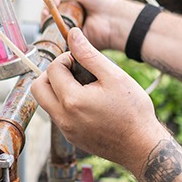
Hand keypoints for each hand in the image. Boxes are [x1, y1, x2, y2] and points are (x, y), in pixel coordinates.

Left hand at [31, 26, 163, 170]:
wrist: (142, 146)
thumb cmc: (133, 112)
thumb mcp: (114, 76)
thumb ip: (89, 54)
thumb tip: (73, 34)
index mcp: (71, 100)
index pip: (53, 69)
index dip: (67, 58)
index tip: (84, 61)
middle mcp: (63, 118)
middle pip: (38, 87)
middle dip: (53, 74)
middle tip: (76, 72)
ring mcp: (66, 131)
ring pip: (48, 102)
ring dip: (60, 90)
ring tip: (87, 88)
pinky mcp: (72, 138)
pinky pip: (59, 116)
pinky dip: (68, 105)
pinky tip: (92, 104)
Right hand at [36, 0, 142, 51]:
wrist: (113, 18)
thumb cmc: (100, 0)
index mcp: (70, 1)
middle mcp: (67, 14)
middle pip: (47, 10)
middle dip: (50, 4)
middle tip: (58, 2)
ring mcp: (67, 27)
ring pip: (48, 21)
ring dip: (49, 14)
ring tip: (57, 10)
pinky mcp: (68, 39)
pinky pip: (55, 34)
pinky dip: (53, 27)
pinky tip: (56, 22)